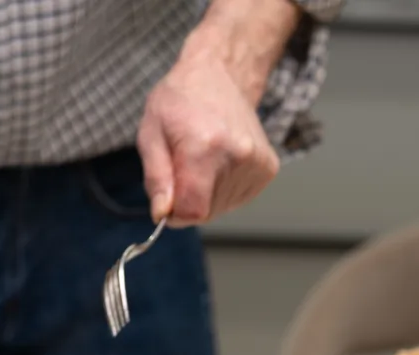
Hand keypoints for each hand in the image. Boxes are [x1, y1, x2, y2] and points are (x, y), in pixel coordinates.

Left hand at [136, 22, 283, 224]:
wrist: (220, 75)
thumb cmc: (180, 101)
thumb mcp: (150, 133)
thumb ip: (156, 178)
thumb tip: (162, 215)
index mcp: (205, 148)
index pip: (192, 212)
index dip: (174, 213)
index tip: (167, 195)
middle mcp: (237, 156)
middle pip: (206, 213)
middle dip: (188, 200)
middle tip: (183, 166)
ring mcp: (257, 163)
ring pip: (222, 208)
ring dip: (206, 194)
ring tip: (203, 160)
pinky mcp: (268, 168)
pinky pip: (238, 198)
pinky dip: (223, 189)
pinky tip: (219, 162)